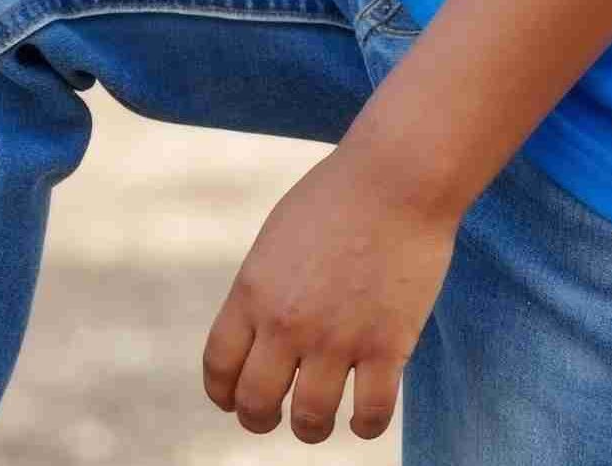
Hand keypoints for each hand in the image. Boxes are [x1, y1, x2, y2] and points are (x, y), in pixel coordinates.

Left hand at [201, 146, 458, 444]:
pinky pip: (370, 415)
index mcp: (252, 291)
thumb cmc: (333, 201)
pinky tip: (362, 419)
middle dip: (258, 419)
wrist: (392, 181)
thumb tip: (258, 336)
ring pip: (311, 421)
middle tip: (269, 419)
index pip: (220, 365)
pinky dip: (364, 427)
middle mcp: (286, 322)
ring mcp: (337, 339)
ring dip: (310, 430)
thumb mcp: (275, 241)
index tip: (230, 402)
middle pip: (257, 402)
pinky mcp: (387, 348)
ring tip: (315, 424)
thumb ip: (262, 290)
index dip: (222, 393)